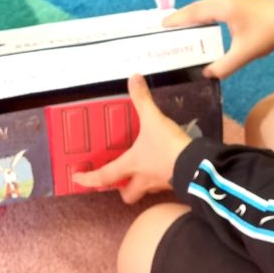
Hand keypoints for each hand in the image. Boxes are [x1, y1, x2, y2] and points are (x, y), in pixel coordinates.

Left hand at [73, 74, 191, 203]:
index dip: (89, 179)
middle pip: (128, 194)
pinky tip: (165, 164)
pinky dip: (161, 176)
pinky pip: (162, 183)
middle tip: (120, 178)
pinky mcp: (175, 183)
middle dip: (122, 189)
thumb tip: (133, 78)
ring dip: (142, 182)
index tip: (76, 179)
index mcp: (132, 165)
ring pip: (145, 189)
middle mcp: (143, 179)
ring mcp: (160, 184)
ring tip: (144, 168)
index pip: (104, 176)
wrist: (197, 165)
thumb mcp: (153, 120)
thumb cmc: (167, 146)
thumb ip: (143, 100)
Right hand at [163, 0, 273, 78]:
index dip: (177, 19)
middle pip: (197, 7)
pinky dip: (204, 14)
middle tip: (168, 27)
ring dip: (194, 14)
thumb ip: (223, 66)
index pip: (193, 12)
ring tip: (182, 26)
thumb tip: (207, 75)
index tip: (162, 25)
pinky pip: (215, 7)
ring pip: (207, 6)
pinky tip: (204, 24)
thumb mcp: (244, 54)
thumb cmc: (266, 34)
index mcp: (222, 8)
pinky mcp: (239, 3)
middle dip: (182, 16)